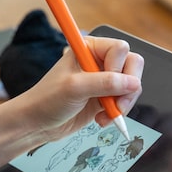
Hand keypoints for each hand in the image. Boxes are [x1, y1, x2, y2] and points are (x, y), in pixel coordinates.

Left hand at [17, 36, 143, 141]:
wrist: (38, 123)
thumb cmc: (47, 100)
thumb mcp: (75, 88)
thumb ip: (105, 83)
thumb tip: (133, 83)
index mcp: (89, 48)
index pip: (120, 49)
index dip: (117, 67)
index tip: (106, 84)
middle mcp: (98, 61)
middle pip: (132, 65)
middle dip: (128, 87)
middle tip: (116, 103)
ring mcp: (103, 79)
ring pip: (132, 85)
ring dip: (123, 103)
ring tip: (106, 115)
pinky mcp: (105, 96)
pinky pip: (125, 101)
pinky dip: (118, 113)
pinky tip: (102, 119)